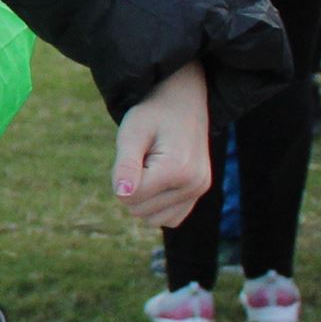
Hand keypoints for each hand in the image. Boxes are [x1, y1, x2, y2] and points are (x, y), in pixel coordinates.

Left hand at [111, 61, 209, 227]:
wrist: (182, 103)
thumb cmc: (152, 115)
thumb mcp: (132, 132)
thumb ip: (126, 165)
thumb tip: (122, 194)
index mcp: (178, 170)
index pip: (130, 197)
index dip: (120, 178)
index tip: (133, 154)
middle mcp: (195, 185)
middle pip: (139, 210)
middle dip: (131, 187)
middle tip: (143, 158)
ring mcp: (199, 191)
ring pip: (152, 218)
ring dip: (143, 197)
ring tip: (151, 167)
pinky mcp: (198, 194)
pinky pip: (168, 218)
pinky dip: (156, 206)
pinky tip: (158, 180)